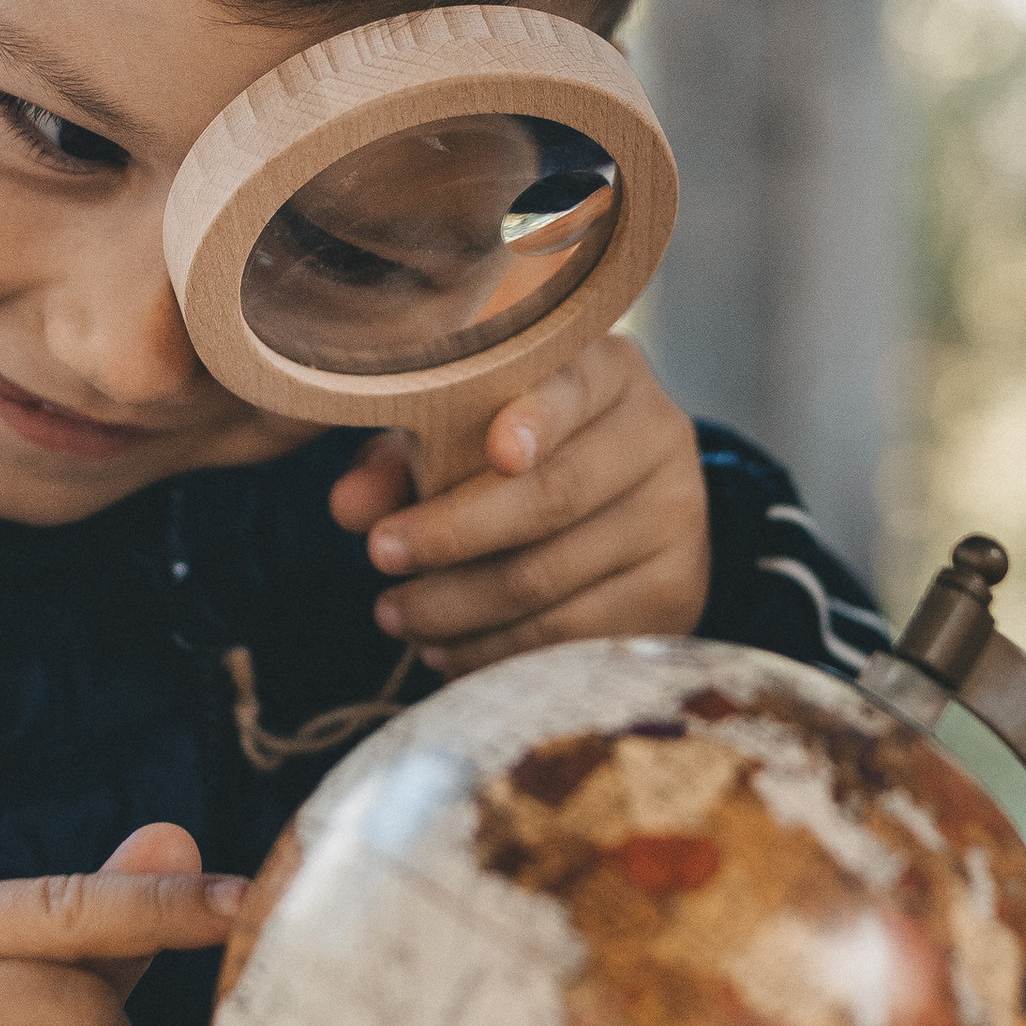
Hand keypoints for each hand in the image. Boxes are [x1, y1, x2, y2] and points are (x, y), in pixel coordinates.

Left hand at [329, 333, 711, 678]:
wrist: (635, 505)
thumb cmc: (525, 453)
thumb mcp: (464, 433)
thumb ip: (404, 458)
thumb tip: (349, 506)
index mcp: (610, 374)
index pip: (577, 389)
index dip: (540, 419)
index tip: (499, 451)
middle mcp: (658, 438)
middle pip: (556, 497)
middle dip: (454, 534)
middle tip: (380, 554)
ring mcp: (677, 521)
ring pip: (553, 580)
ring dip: (458, 607)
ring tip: (396, 615)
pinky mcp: (675, 596)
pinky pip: (572, 637)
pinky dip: (496, 651)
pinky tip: (447, 649)